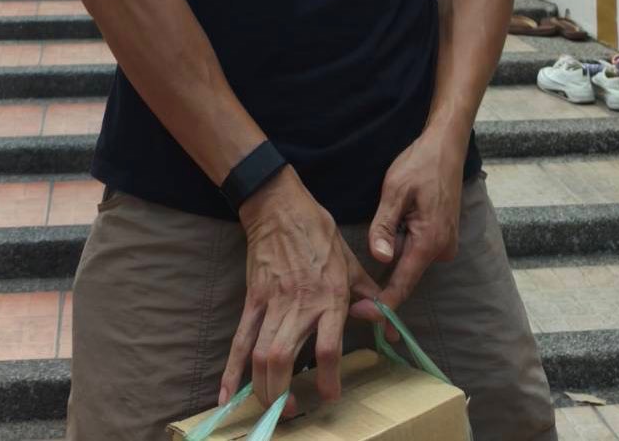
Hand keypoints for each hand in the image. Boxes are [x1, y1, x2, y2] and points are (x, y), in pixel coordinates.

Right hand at [220, 166, 379, 413]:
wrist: (280, 207)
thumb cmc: (318, 234)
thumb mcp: (351, 263)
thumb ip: (370, 297)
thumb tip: (390, 328)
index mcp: (329, 298)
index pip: (327, 347)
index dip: (328, 378)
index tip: (329, 394)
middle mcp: (299, 305)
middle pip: (284, 358)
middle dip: (285, 393)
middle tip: (294, 411)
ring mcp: (272, 303)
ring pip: (260, 354)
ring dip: (263, 387)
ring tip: (272, 406)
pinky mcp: (253, 300)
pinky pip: (240, 339)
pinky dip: (232, 369)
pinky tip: (228, 395)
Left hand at [350, 131, 463, 322]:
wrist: (446, 148)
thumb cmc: (419, 165)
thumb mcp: (394, 191)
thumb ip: (384, 226)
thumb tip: (379, 259)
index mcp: (430, 242)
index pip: (402, 284)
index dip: (381, 304)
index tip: (362, 316)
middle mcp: (441, 250)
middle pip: (403, 272)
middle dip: (383, 264)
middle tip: (366, 247)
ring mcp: (444, 245)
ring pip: (408, 259)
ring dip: (394, 247)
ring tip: (393, 211)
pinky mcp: (442, 239)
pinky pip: (416, 249)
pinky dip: (403, 241)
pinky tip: (401, 215)